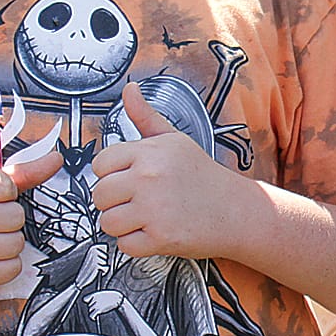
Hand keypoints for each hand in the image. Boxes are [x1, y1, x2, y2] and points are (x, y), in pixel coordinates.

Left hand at [90, 84, 249, 258]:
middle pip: (99, 195)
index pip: (100, 164)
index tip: (127, 179)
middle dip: (114, 202)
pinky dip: (136, 244)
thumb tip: (129, 90)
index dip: (111, 175)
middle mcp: (149, 177)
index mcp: (149, 151)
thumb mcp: (174, 140)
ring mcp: (154, 208)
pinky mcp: (160, 236)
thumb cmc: (202, 176)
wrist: (235, 210)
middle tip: (137, 201)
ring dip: (122, 225)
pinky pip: (124, 245)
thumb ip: (145, 117)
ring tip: (146, 217)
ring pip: (107, 222)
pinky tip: (155, 231)